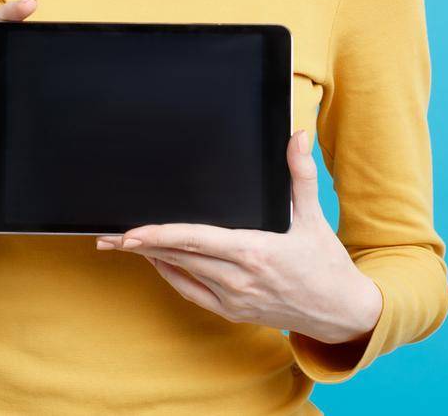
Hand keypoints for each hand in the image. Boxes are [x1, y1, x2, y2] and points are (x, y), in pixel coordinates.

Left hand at [95, 129, 382, 344]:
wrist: (340, 313)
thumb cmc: (326, 262)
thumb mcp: (314, 216)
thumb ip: (300, 174)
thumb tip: (297, 135)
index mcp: (255, 252)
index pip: (196, 240)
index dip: (159, 236)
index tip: (131, 232)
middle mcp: (239, 279)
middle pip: (179, 257)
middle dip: (140, 246)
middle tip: (106, 236)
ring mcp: (234, 299)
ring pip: (181, 275)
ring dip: (149, 259)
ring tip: (120, 246)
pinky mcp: (233, 312)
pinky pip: (192, 293)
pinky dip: (170, 276)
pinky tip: (155, 262)